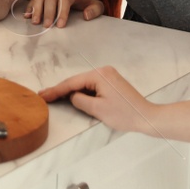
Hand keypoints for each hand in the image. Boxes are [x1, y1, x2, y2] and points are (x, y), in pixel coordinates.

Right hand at [26, 0, 103, 28]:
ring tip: (35, 22)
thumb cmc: (87, 4)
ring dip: (36, 9)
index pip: (65, 0)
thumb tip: (86, 15)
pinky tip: (27, 16)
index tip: (60, 26)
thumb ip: (95, 10)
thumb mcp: (97, 7)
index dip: (62, 12)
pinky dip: (30, 7)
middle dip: (48, 12)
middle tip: (46, 26)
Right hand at [39, 66, 155, 133]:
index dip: (56, 90)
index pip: (72, 83)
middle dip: (61, 90)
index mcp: (99, 75)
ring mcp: (108, 76)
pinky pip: (92, 86)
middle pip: (77, 81)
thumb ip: (80, 100)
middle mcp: (103, 71)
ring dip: (71, 91)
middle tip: (44, 95)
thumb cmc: (125, 114)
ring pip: (84, 84)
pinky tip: (71, 96)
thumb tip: (72, 96)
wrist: (147, 117)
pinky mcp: (112, 83)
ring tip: (53, 97)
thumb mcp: (97, 109)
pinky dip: (82, 92)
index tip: (42, 95)